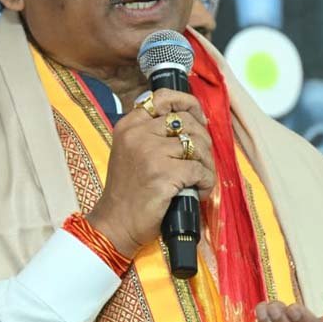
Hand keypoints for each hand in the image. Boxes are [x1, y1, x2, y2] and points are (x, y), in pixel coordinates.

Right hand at [88, 89, 214, 257]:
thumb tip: (194, 121)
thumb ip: (152, 133)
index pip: (164, 98)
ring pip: (197, 145)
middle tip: (201, 159)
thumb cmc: (128, 191)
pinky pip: (200, 170)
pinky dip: (206, 182)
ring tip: (200, 178)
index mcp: (130, 125)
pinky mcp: (164, 174)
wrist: (116, 223)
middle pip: (187, 121)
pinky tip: (199, 191)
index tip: (198, 119)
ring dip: (206, 163)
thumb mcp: (131, 151)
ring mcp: (151, 153)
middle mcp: (139, 134)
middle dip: (202, 141)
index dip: (188, 104)